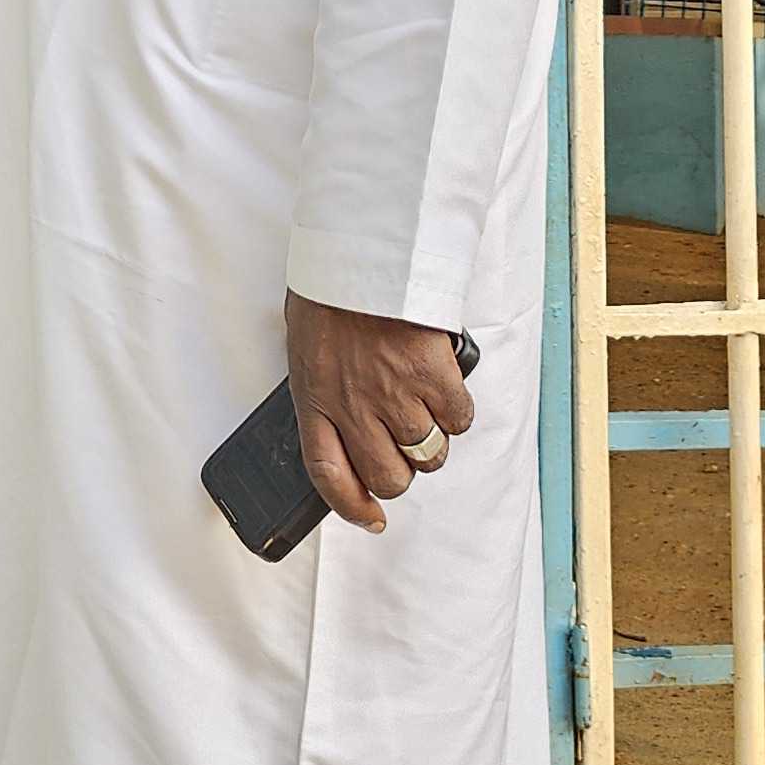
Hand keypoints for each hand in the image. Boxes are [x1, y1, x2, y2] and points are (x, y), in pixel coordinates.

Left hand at [282, 296, 476, 534]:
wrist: (361, 247)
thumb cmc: (332, 288)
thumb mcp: (307, 345)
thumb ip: (324, 388)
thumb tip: (345, 421)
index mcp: (314, 398)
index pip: (327, 474)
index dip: (350, 506)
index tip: (370, 518)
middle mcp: (353, 406)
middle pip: (388, 477)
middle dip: (401, 471)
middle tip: (405, 446)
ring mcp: (394, 393)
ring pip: (428, 454)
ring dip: (432, 440)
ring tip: (425, 407)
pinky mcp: (432, 374)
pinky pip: (458, 419)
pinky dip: (457, 411)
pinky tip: (446, 386)